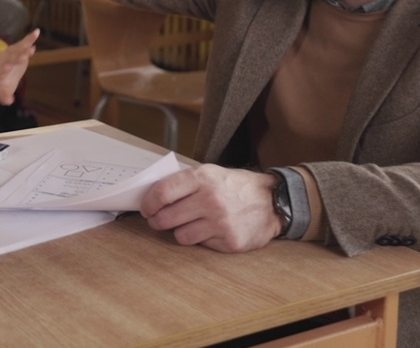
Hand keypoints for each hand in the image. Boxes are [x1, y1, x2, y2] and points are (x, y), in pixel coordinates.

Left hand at [0, 29, 39, 104]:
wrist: (0, 65)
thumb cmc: (3, 79)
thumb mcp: (2, 89)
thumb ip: (4, 96)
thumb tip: (9, 101)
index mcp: (0, 70)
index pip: (1, 69)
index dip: (4, 69)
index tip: (7, 68)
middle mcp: (5, 60)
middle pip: (10, 58)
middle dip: (16, 57)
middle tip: (22, 57)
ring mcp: (12, 53)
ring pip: (18, 48)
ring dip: (24, 47)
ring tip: (32, 45)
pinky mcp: (19, 48)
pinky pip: (25, 42)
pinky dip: (30, 38)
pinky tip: (37, 32)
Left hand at [139, 165, 280, 252]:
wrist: (273, 202)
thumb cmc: (235, 187)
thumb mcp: (211, 173)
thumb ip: (184, 182)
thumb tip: (152, 195)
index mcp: (202, 178)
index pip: (162, 193)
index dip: (148, 203)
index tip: (146, 208)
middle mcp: (210, 200)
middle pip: (166, 218)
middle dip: (157, 221)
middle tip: (158, 220)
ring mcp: (220, 222)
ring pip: (180, 235)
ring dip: (179, 231)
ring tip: (189, 224)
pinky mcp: (229, 241)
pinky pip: (200, 245)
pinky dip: (200, 239)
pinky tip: (210, 230)